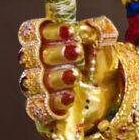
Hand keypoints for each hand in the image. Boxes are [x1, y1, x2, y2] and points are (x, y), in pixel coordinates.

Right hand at [18, 16, 119, 134]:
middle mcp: (37, 65)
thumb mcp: (100, 42)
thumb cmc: (96, 60)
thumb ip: (96, 30)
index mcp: (45, 42)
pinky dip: (55, 102)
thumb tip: (89, 27)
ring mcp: (39, 89)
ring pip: (33, 83)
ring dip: (55, 77)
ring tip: (75, 75)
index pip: (33, 33)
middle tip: (77, 51)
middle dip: (55, 53)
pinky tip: (70, 97)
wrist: (108, 91)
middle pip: (30, 57)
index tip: (70, 31)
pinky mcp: (45, 111)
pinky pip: (40, 109)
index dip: (48, 31)